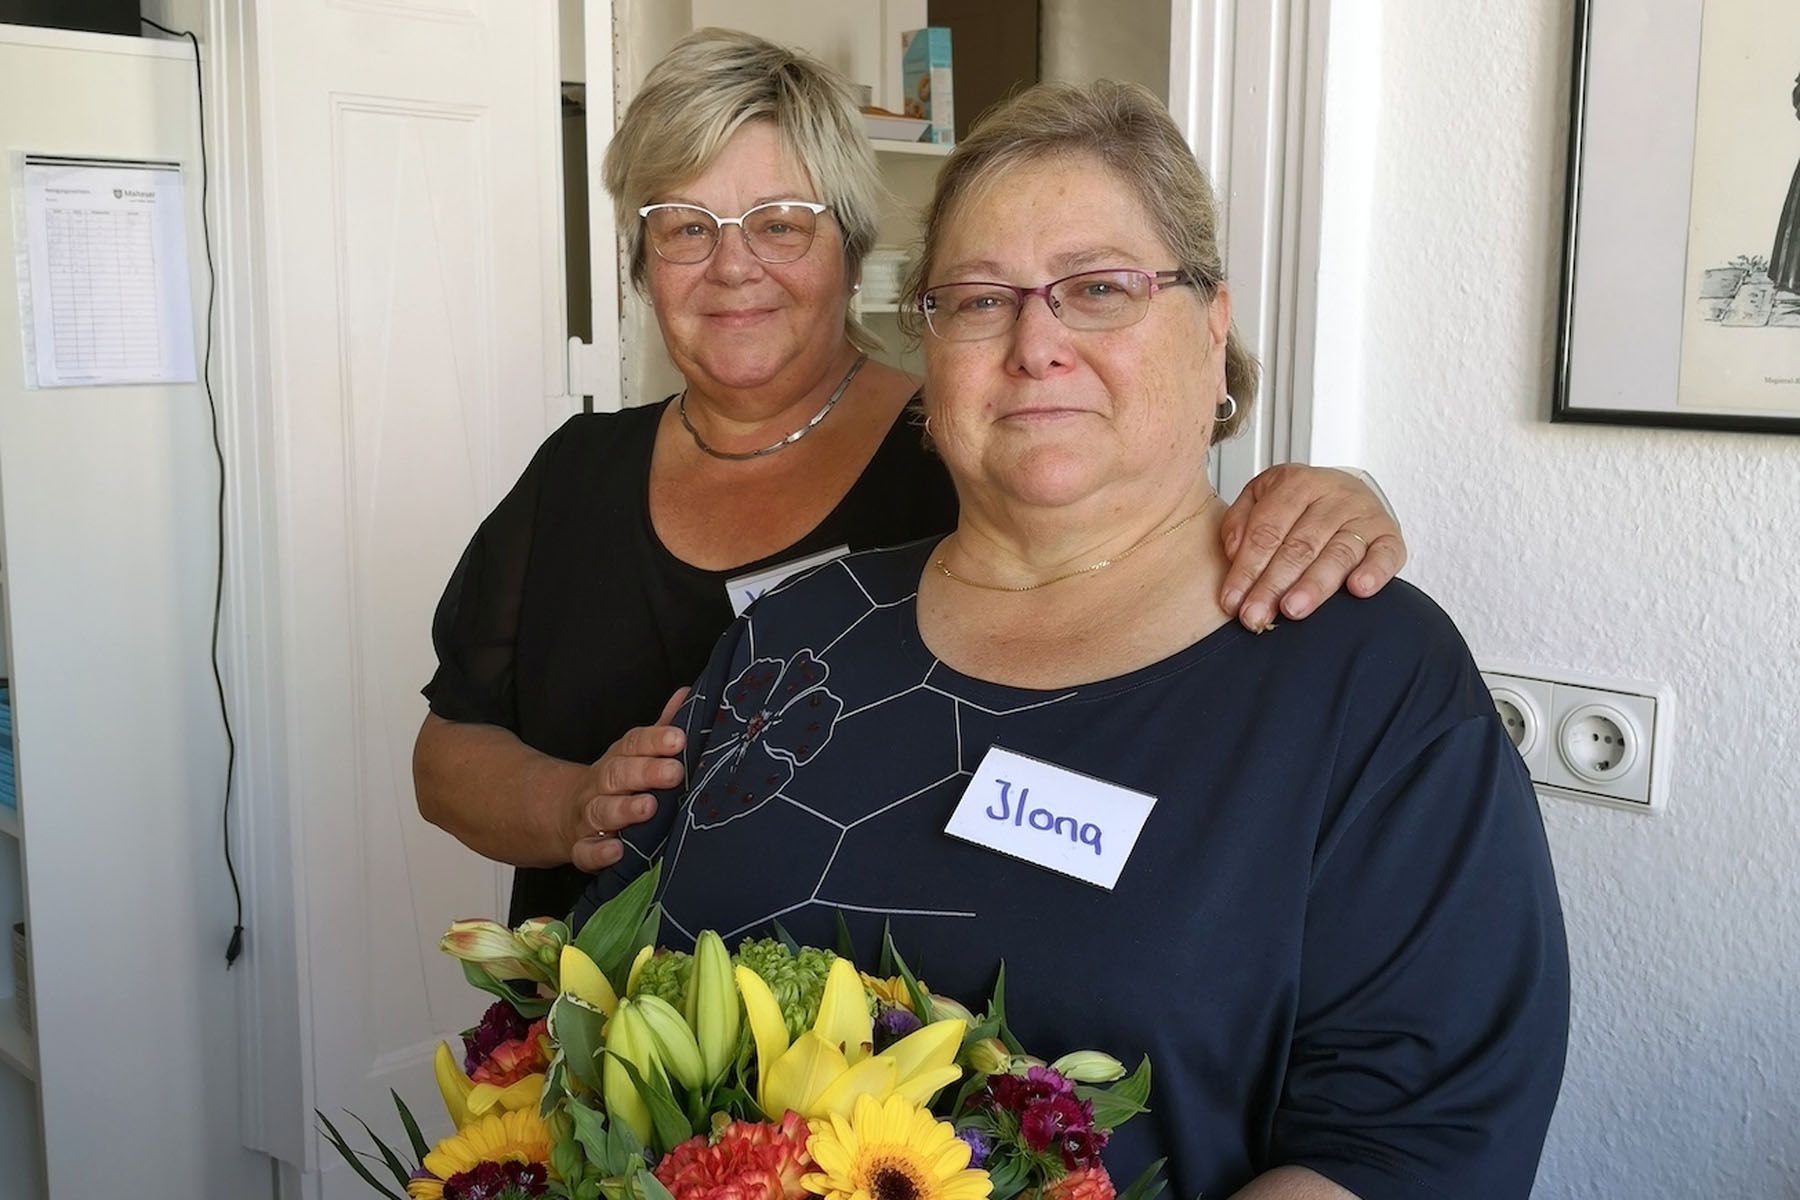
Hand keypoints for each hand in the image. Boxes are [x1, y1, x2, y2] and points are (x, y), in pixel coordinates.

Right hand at [566, 688, 689, 870]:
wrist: (567, 814)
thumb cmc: (618, 782)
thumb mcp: (635, 754)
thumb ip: (661, 730)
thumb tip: (689, 693)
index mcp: (619, 759)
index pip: (633, 744)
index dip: (655, 740)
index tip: (679, 738)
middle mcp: (601, 785)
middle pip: (618, 774)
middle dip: (646, 773)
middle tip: (674, 773)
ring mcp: (589, 816)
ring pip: (602, 810)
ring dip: (625, 810)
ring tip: (649, 808)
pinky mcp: (582, 848)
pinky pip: (585, 852)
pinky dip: (599, 853)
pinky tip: (617, 852)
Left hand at [1218, 465, 1406, 630]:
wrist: (1344, 492)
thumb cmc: (1297, 504)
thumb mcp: (1259, 498)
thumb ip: (1239, 522)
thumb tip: (1234, 553)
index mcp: (1296, 483)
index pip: (1266, 531)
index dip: (1246, 568)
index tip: (1232, 600)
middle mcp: (1333, 496)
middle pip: (1299, 546)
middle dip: (1273, 585)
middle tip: (1256, 615)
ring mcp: (1364, 515)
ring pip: (1338, 553)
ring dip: (1314, 585)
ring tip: (1293, 610)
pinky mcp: (1389, 535)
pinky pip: (1386, 554)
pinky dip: (1374, 572)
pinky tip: (1358, 589)